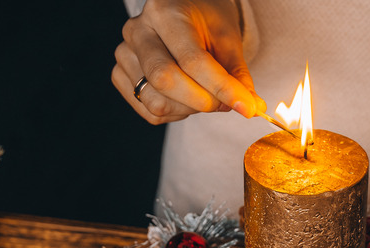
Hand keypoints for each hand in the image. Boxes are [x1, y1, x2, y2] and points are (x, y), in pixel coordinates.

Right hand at [111, 0, 265, 124]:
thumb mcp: (227, 40)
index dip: (221, 88)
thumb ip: (236, 74)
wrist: (184, 15)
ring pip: (156, 102)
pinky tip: (186, 99)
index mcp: (164, 12)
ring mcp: (124, 54)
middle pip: (165, 80)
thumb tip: (249, 109)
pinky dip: (174, 113)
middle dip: (202, 101)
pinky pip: (148, 112)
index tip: (246, 107)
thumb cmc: (206, 24)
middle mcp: (137, 30)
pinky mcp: (120, 76)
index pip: (192, 59)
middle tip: (225, 104)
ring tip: (204, 95)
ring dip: (189, 109)